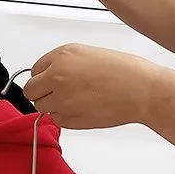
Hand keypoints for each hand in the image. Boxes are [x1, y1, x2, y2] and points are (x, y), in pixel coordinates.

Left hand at [23, 44, 161, 129]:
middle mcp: (57, 77)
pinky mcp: (68, 119)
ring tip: (76, 100)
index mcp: (62, 56)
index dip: (43, 77)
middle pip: (31, 91)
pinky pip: (57, 120)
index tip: (50, 80)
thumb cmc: (125, 71)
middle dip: (42, 93)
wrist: (143, 91)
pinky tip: (84, 108)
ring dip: (53, 106)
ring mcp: (60, 99)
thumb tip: (48, 75)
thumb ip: (64, 64)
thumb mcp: (89, 54)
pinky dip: (66, 117)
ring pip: (41, 107)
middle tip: (58, 93)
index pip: (34, 70)